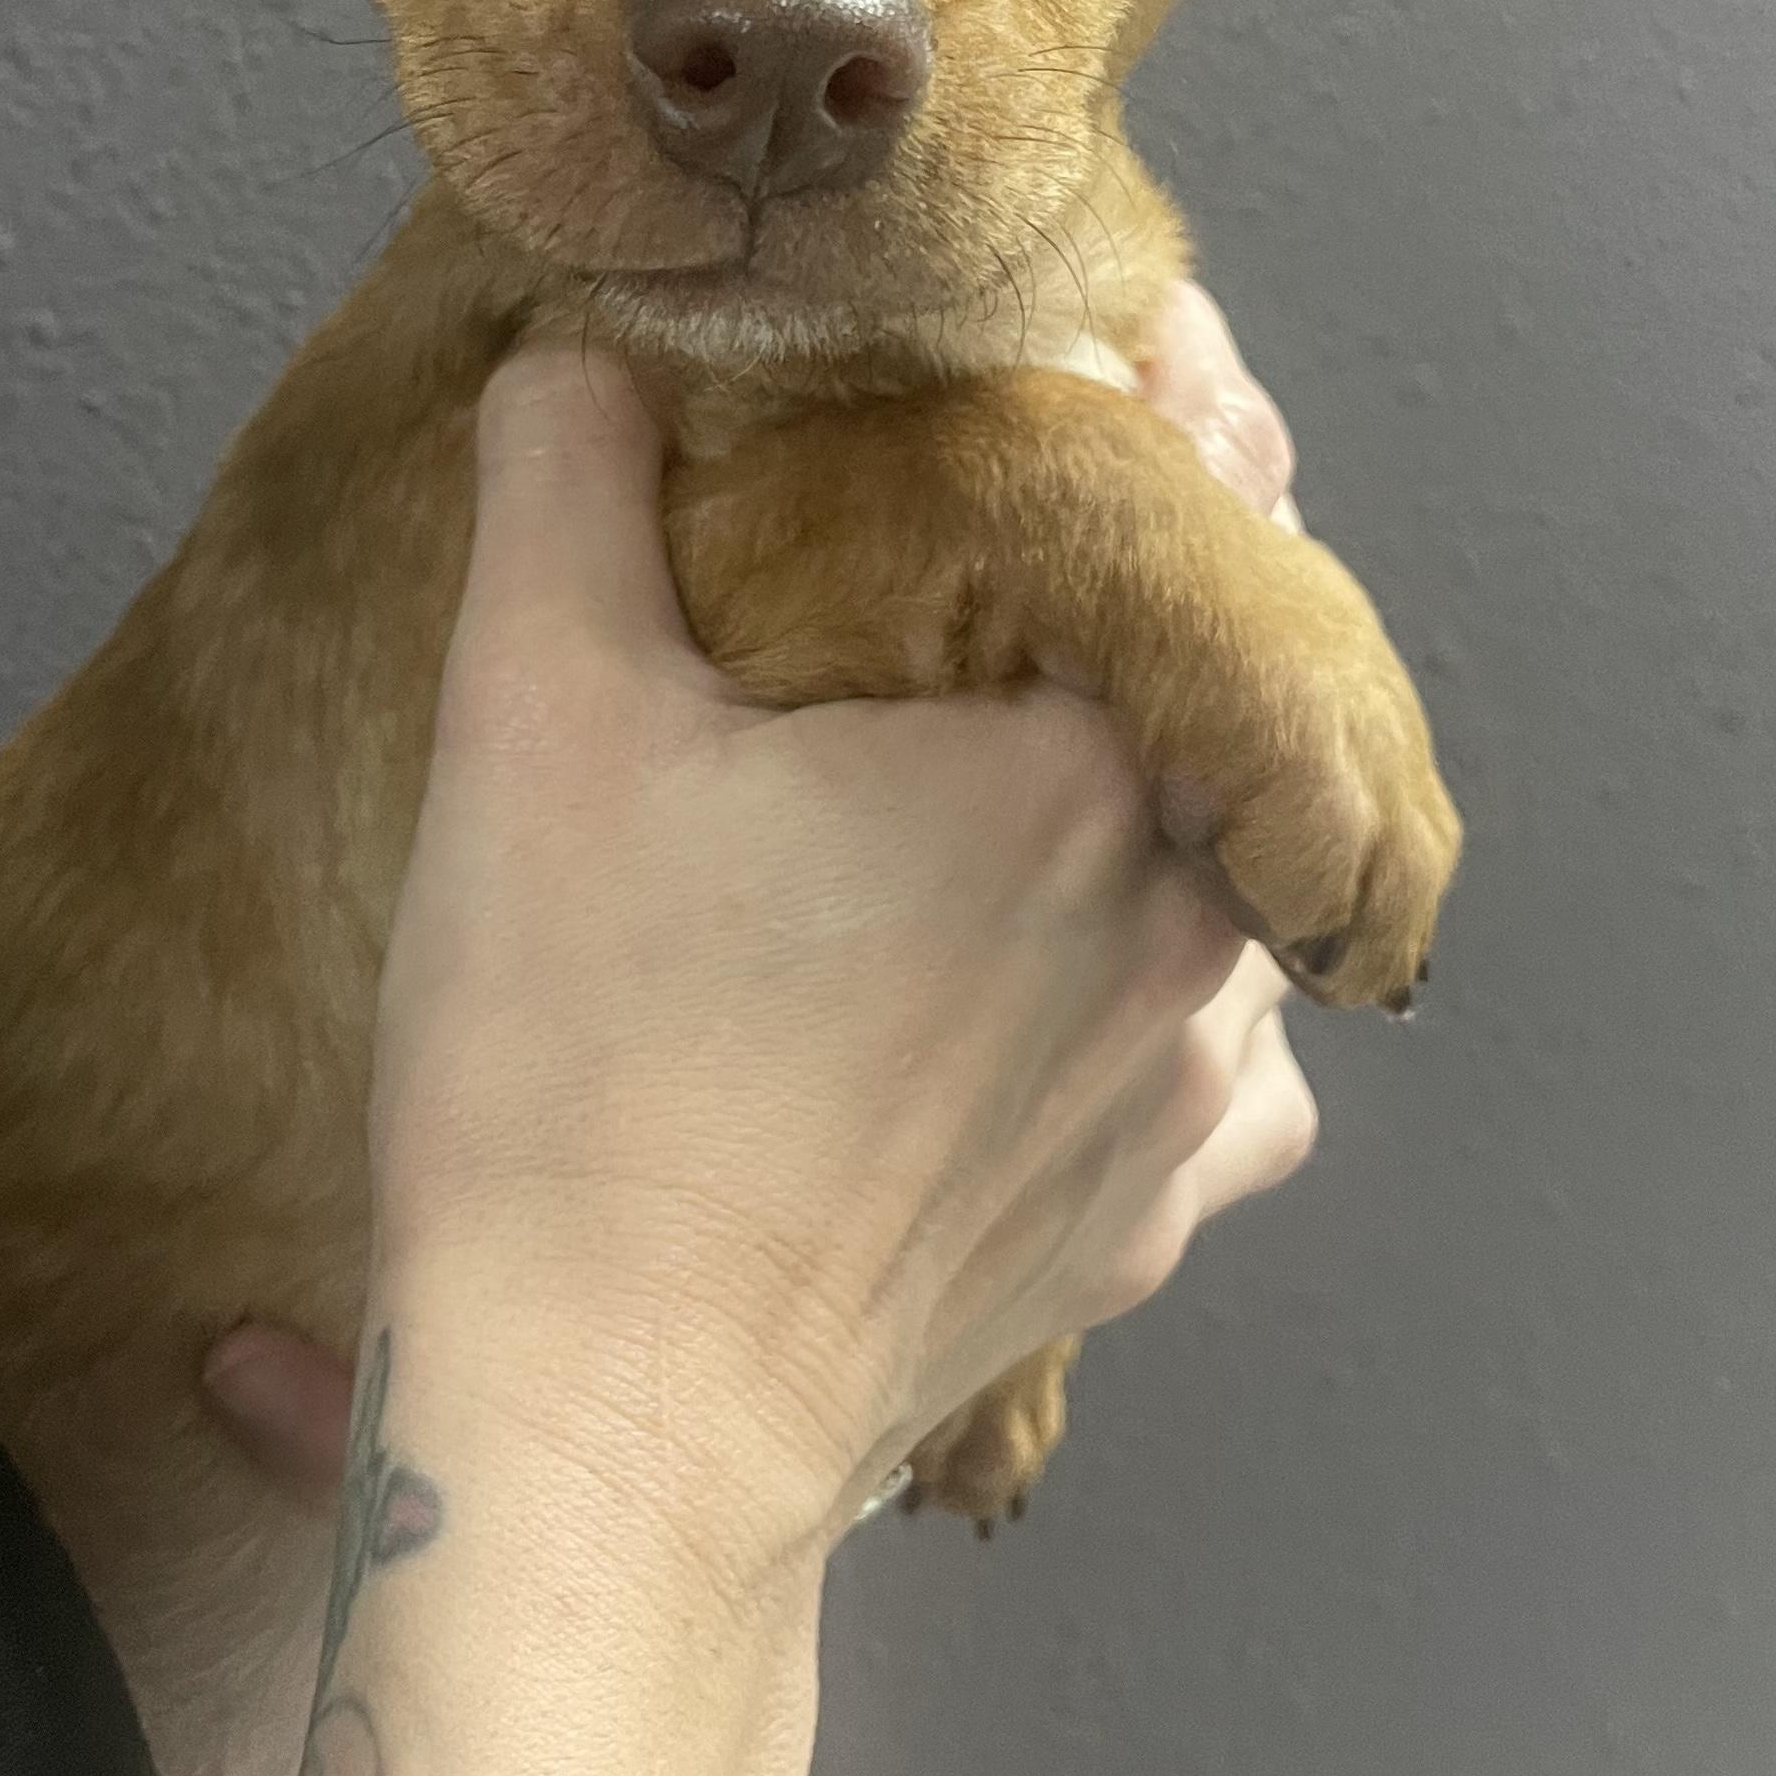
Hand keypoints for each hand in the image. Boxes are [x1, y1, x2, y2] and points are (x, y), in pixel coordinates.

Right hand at [208, 284, 1316, 1518]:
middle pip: (1238, 692)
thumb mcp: (534, 723)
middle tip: (1055, 540)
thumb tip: (583, 356)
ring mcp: (1175, 1098)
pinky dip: (1162, 1002)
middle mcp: (1180, 928)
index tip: (1131, 345)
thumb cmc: (577, 1079)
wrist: (601, 1430)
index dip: (1158, 402)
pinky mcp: (1133, 1227)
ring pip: (1241, 880)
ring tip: (1050, 762)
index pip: (1197, 513)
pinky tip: (1057, 988)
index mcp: (1076, 767)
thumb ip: (566, 487)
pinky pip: (1219, 1071)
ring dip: (1173, 801)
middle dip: (1161, 599)